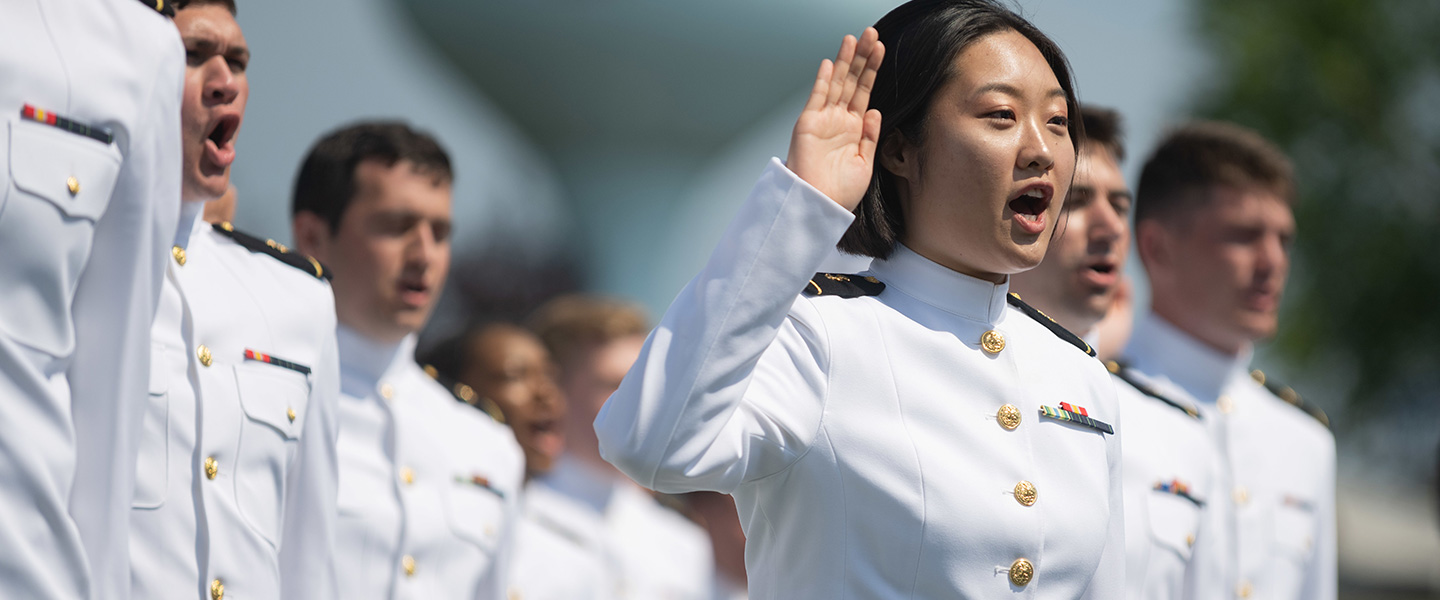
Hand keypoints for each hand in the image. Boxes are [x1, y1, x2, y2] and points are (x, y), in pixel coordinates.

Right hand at [785, 27, 884, 211]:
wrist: (820, 207)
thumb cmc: (840, 193)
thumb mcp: (865, 163)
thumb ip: (870, 136)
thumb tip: (875, 111)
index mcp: (853, 129)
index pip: (864, 92)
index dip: (872, 70)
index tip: (880, 49)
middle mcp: (838, 120)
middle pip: (852, 81)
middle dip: (861, 57)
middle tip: (871, 33)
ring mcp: (822, 120)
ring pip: (836, 83)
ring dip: (845, 60)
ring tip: (854, 38)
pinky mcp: (808, 124)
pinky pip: (817, 97)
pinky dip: (823, 79)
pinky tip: (829, 62)